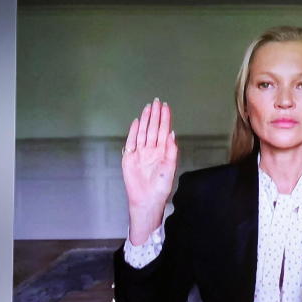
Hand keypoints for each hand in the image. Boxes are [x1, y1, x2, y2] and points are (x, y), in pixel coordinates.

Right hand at [122, 99, 177, 243]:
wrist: (146, 200)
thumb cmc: (160, 187)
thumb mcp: (170, 168)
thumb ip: (171, 151)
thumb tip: (172, 133)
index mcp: (162, 152)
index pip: (164, 131)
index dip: (165, 119)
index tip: (166, 107)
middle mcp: (151, 150)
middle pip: (153, 129)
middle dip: (155, 115)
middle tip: (157, 101)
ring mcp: (140, 153)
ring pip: (143, 132)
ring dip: (146, 120)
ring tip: (148, 108)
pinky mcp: (129, 158)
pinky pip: (131, 141)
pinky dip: (134, 131)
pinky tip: (137, 121)